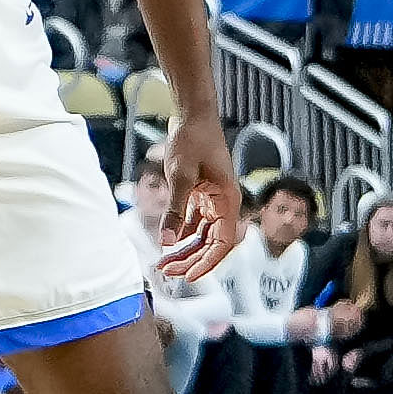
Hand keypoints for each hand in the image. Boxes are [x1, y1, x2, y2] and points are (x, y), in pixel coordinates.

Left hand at [146, 117, 244, 287]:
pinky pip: (196, 221)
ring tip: (164, 262)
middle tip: (167, 271)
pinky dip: (183, 232)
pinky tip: (169, 241)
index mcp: (228, 202)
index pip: (222, 243)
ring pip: (202, 234)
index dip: (207, 263)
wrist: (193, 116)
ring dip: (185, 248)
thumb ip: (176, 210)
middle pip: (211, 243)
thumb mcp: (181, 176)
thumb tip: (168, 241)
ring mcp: (214, 199)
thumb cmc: (192, 140)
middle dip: (191, 259)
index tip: (189, 277)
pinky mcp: (203, 194)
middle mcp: (225, 204)